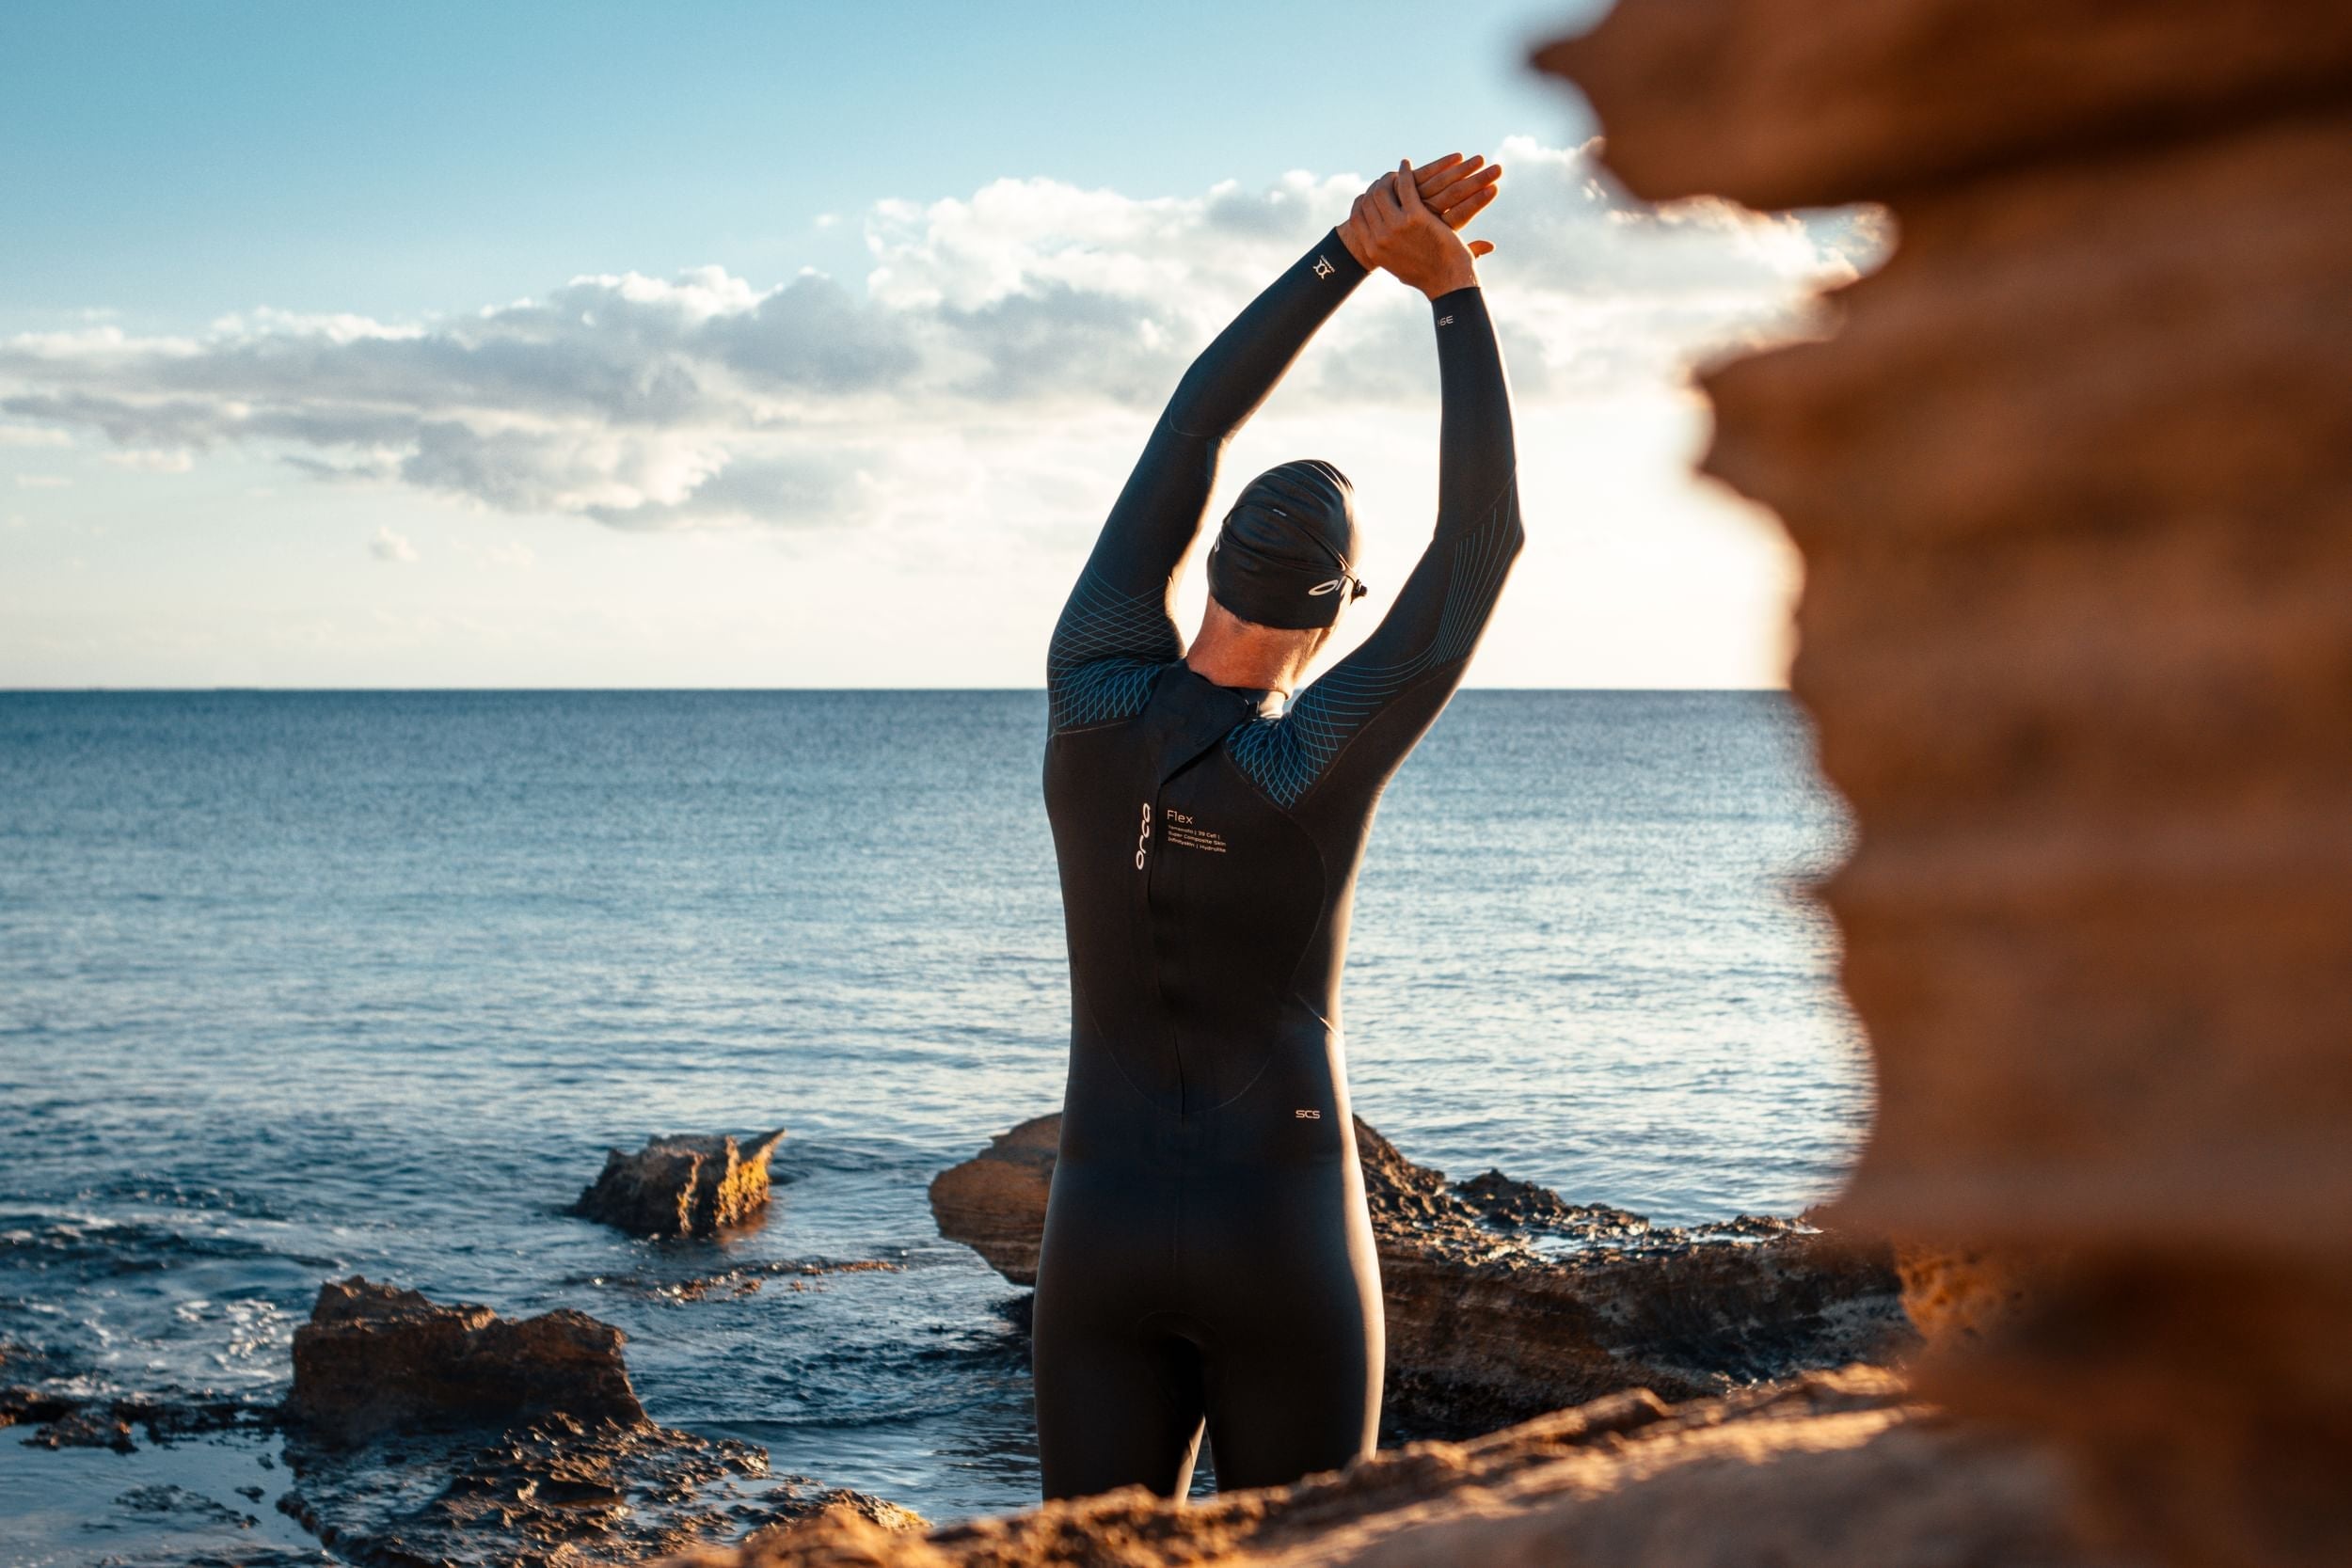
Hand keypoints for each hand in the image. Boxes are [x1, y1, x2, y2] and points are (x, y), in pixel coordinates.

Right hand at [1340, 158, 1494, 298]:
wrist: (1448, 283)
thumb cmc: (1427, 277)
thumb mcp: (1397, 268)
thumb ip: (1386, 253)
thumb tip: (1378, 248)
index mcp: (1373, 250)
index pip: (1356, 217)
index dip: (1362, 201)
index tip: (1370, 193)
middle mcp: (1381, 237)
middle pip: (1368, 200)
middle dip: (1376, 186)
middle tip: (1386, 179)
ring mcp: (1397, 226)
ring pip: (1383, 190)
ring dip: (1389, 177)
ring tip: (1398, 172)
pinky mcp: (1416, 216)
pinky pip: (1406, 186)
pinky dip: (1406, 172)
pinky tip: (1407, 165)